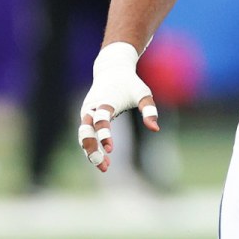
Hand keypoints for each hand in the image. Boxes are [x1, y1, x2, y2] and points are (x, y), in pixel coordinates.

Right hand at [78, 42, 158, 171]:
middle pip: (85, 130)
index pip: (101, 120)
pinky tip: (102, 159)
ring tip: (105, 167)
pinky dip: (91, 146)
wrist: (112, 70)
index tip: (111, 149)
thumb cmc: (131, 84)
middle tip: (104, 165)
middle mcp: (92, 108)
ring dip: (90, 152)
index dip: (104, 134)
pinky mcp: (85, 116)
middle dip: (92, 148)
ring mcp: (86, 112)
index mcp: (106, 102)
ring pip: (82, 135)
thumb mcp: (143, 94)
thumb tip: (155, 129)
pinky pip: (84, 134)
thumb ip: (150, 110)